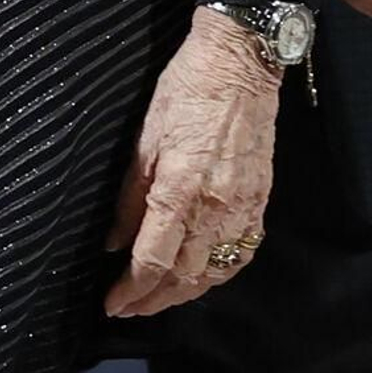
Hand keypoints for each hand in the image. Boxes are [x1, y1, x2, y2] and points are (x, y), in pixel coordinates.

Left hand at [103, 9, 278, 318]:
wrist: (240, 63)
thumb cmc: (185, 90)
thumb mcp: (144, 138)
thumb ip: (130, 197)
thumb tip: (114, 242)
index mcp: (180, 190)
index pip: (152, 260)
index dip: (129, 290)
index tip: (111, 303)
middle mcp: (214, 208)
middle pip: (182, 276)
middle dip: (152, 301)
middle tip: (127, 308)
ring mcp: (242, 208)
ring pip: (214, 273)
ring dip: (184, 294)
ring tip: (157, 299)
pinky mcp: (260, 202)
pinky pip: (240, 254)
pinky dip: (219, 274)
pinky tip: (202, 276)